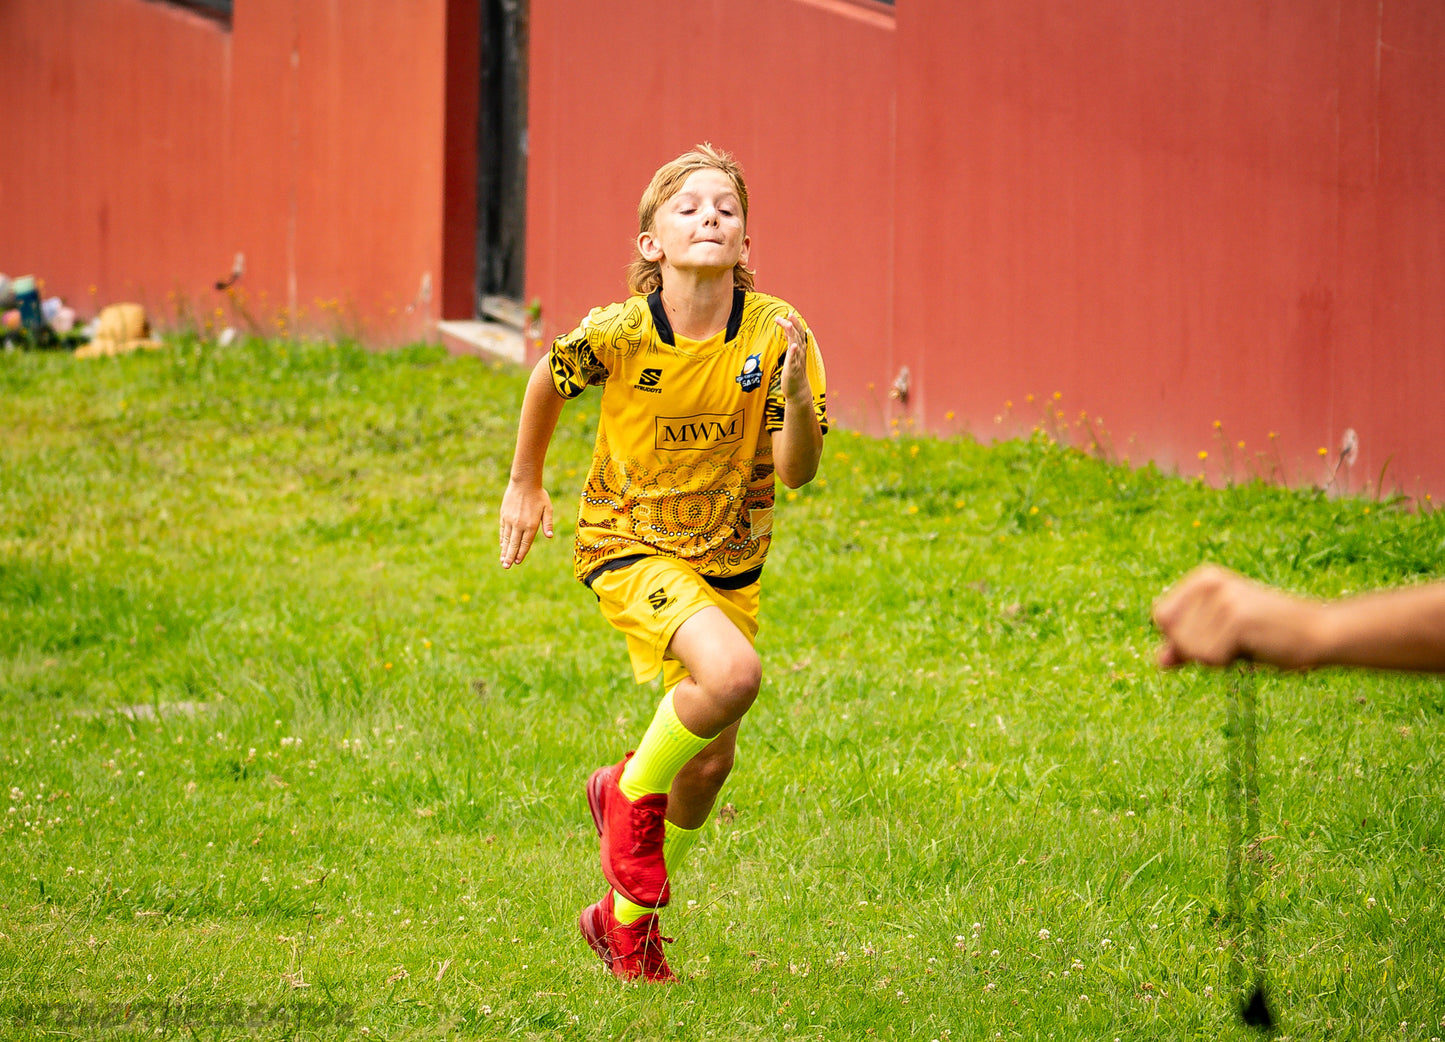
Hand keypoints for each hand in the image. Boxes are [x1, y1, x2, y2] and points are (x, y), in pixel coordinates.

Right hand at [498, 479, 553, 568]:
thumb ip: (548, 523)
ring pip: (506, 539)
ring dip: (504, 550)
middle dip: (510, 556)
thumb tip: (550, 536)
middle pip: (514, 544)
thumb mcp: (547, 509)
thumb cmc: (538, 495)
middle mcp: (519, 524)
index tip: (518, 562)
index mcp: (531, 524)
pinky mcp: (504, 515)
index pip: (525, 543)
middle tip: (506, 567)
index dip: (522, 553)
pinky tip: (502, 546)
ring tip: (502, 561)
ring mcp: (510, 520)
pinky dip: (502, 539)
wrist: (524, 482)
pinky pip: (502, 530)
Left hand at [774, 312, 811, 401]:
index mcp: (800, 350)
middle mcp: (800, 354)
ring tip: (789, 325)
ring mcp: (797, 362)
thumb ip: (790, 343)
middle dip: (794, 325)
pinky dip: (794, 353)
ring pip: (796, 346)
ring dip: (793, 335)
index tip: (790, 314)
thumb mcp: (792, 356)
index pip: (798, 334)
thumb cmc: (794, 373)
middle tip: (789, 315)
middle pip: (798, 336)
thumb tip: (787, 331)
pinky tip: (793, 346)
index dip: (795, 323)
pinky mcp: (793, 370)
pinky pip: (793, 360)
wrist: (798, 391)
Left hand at [1153, 564, 1296, 667]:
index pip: (1161, 618)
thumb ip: (1188, 647)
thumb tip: (1159, 661)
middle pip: (1172, 634)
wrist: (1320, 633)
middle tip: (1237, 640)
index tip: (1219, 633)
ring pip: (1189, 649)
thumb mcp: (1222, 637)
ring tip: (1247, 642)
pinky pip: (1208, 658)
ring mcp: (1222, 598)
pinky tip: (1253, 647)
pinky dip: (1227, 663)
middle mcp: (1208, 582)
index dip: (1183, 638)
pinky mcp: (1236, 618)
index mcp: (1203, 578)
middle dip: (1200, 650)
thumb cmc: (1269, 636)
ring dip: (1216, 657)